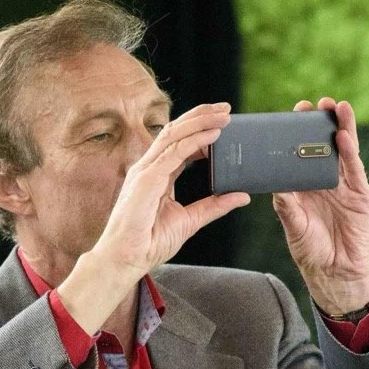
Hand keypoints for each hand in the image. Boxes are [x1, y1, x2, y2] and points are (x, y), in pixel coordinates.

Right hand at [95, 102, 249, 276]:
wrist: (127, 259)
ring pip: (174, 135)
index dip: (200, 130)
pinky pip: (173, 153)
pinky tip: (212, 135)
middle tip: (226, 109)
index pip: (179, 143)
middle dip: (201, 116)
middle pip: (176, 131)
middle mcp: (149, 168)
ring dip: (200, 122)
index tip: (223, 124)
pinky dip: (194, 141)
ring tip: (223, 116)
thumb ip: (214, 206)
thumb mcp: (190, 220)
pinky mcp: (146, 179)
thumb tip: (240, 196)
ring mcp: (145, 171)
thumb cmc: (149, 242)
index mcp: (157, 175)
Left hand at [272, 97, 368, 314]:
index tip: (292, 113)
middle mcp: (324, 180)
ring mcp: (344, 185)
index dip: (298, 133)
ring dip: (341, 128)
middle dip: (321, 123)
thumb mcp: (293, 225)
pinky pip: (354, 168)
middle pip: (323, 145)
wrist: (335, 271)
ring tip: (337, 106)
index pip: (301, 153)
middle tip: (316, 103)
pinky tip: (344, 136)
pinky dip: (350, 152)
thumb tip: (277, 185)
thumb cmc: (310, 249)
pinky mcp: (360, 194)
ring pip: (343, 150)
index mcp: (304, 185)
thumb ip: (287, 206)